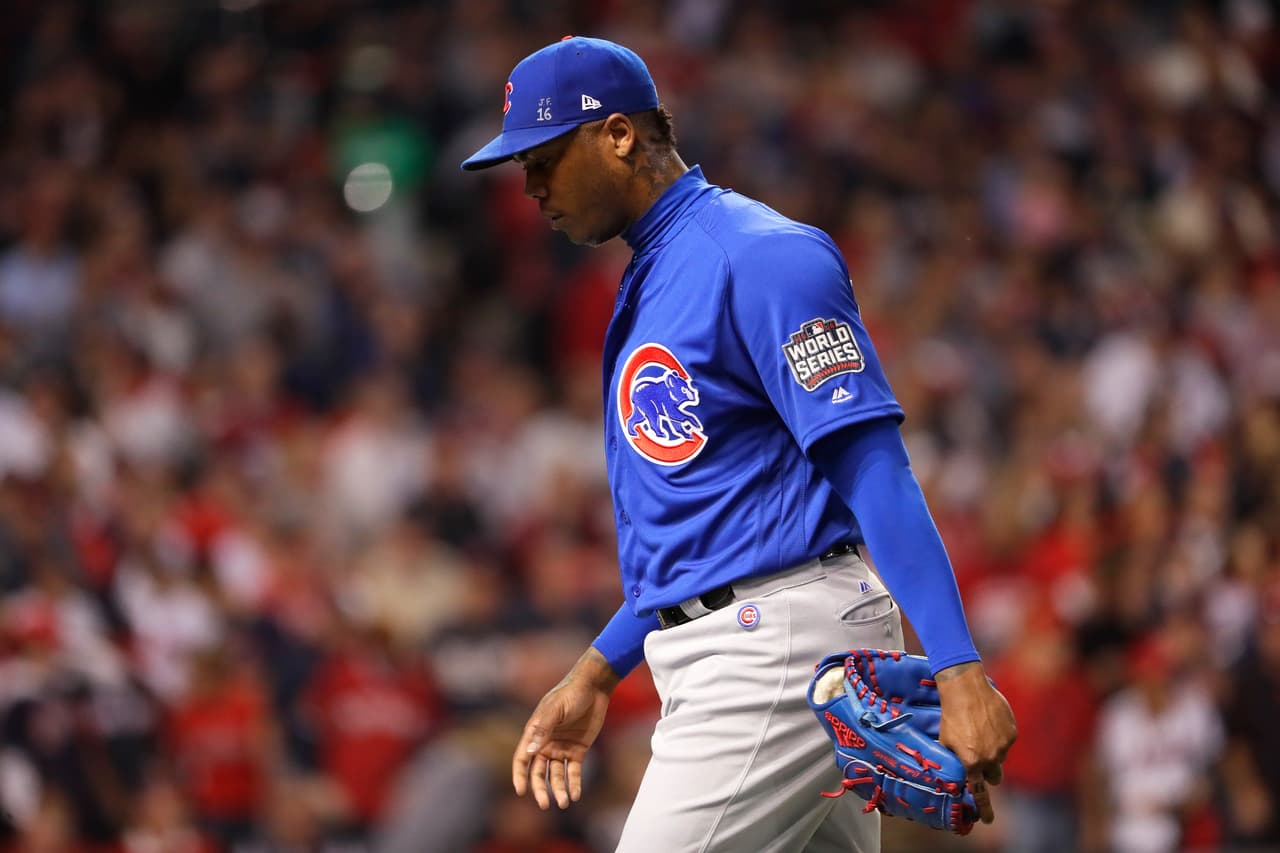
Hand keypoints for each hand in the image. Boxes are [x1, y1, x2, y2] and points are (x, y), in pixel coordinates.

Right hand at [512, 647, 619, 809]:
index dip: (519, 775)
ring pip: (556, 775)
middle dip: (540, 789)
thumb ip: (543, 729)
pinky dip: (574, 784)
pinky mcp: (578, 750)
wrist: (593, 687)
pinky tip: (575, 795)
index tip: (521, 791)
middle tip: (545, 804)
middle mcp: (545, 744)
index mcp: (534, 733)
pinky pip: (573, 771)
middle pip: (538, 772)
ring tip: (564, 803)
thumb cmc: (570, 693)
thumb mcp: (555, 709)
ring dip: (558, 789)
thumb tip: (529, 752)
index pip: (522, 759)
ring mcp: (561, 748)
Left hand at [935, 661, 1016, 824]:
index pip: (980, 792)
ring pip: (1001, 757)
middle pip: (995, 776)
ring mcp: (1003, 746)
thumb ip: (953, 760)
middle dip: (989, 771)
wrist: (965, 689)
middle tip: (980, 756)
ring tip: (980, 730)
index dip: (985, 808)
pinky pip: (1007, 741)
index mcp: (971, 762)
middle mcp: (990, 758)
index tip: (989, 820)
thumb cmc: (951, 716)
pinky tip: (989, 722)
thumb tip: (953, 772)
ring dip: (993, 750)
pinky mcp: (1011, 733)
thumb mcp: (946, 741)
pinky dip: (1000, 735)